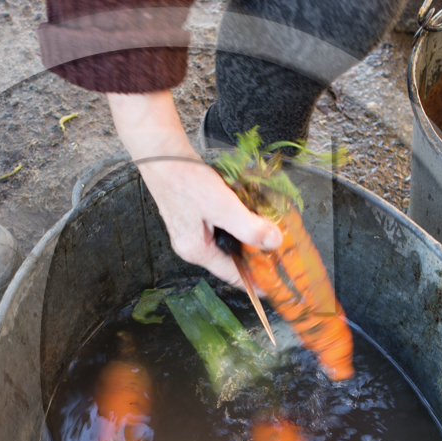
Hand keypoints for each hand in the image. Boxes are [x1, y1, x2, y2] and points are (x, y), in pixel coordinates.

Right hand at [107, 91, 281, 286]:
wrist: (163, 155)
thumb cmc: (185, 180)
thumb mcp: (222, 205)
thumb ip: (248, 226)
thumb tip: (273, 242)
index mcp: (197, 251)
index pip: (232, 274)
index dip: (256, 281)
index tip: (275, 285)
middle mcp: (193, 246)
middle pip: (231, 259)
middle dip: (254, 257)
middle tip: (278, 255)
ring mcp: (193, 232)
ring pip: (228, 242)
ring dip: (247, 238)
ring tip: (269, 234)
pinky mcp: (195, 217)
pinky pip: (222, 228)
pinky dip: (238, 225)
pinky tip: (249, 215)